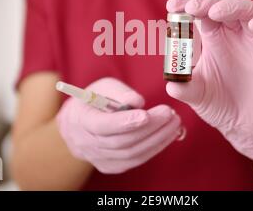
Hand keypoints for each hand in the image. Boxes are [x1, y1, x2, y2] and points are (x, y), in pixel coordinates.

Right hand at [57, 77, 181, 173]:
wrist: (78, 124)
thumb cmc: (95, 100)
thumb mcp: (104, 87)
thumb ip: (121, 92)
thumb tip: (139, 102)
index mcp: (81, 120)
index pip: (102, 126)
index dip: (124, 122)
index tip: (147, 115)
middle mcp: (86, 144)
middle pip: (121, 142)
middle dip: (148, 128)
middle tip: (169, 113)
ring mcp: (98, 158)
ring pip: (131, 154)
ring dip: (156, 139)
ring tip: (174, 123)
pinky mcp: (111, 166)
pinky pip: (135, 160)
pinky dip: (154, 148)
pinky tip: (167, 135)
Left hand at [165, 0, 252, 165]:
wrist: (244, 125)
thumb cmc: (219, 104)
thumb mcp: (196, 95)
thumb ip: (184, 89)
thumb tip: (171, 86)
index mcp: (212, 37)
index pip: (201, 11)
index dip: (187, 3)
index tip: (172, 5)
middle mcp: (233, 33)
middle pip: (224, 2)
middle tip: (193, 7)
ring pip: (249, 9)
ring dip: (232, 6)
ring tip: (215, 12)